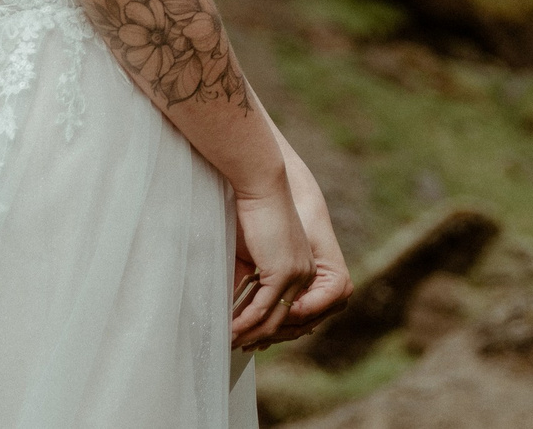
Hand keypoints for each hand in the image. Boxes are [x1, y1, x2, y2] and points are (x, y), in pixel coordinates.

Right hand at [230, 180, 314, 348]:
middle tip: (233, 346)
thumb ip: (245, 278)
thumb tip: (230, 302)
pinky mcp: (284, 272)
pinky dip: (245, 321)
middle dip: (256, 336)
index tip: (242, 336)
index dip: (264, 326)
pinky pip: (264, 307)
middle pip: (281, 319)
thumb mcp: (248, 253)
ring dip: (248, 334)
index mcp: (301, 269)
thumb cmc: (250, 214)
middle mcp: (305, 274)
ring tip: (227, 342)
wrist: (258, 187)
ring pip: (272, 318)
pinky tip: (230, 330)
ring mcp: (297, 275)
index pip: (285, 309)